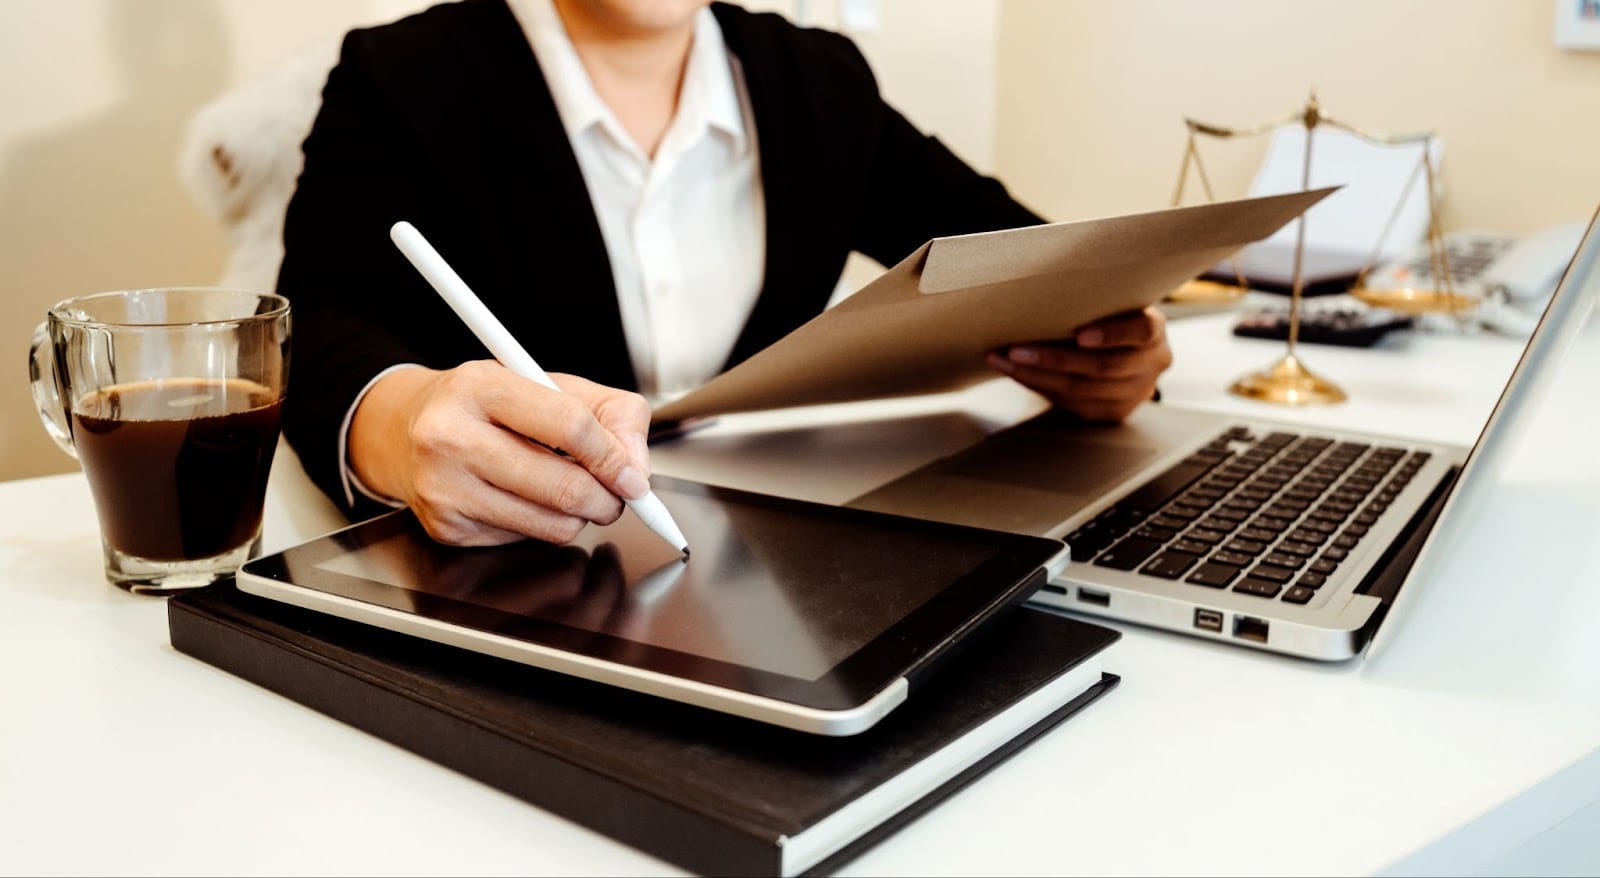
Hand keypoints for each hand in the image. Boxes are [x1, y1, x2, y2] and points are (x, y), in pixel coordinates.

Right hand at [348, 361, 652, 545]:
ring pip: (552, 524)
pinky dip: (542, 524)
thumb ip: (610, 415)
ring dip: (580, 516)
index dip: (614, 457)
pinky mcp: (447, 528)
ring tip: (570, 490)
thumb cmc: (487, 406)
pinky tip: (524, 498)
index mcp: (480, 387)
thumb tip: (636, 469)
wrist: (406, 429)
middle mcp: (451, 436)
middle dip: (609, 499)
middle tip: (615, 493)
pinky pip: (525, 540)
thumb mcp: (549, 385)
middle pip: (565, 487)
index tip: (633, 476)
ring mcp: (445, 488)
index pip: (571, 427)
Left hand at [986, 306, 1172, 421]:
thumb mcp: (1112, 302)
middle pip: (1103, 366)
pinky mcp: (1114, 412)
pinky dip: (1040, 387)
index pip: (1140, 330)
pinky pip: (1072, 404)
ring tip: (1005, 361)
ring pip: (1082, 390)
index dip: (1111, 334)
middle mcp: (1151, 364)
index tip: (1079, 334)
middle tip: (1016, 349)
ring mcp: (1136, 393)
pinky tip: (1017, 374)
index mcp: (1154, 331)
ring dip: (1036, 376)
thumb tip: (1039, 294)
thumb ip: (1093, 301)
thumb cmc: (1109, 315)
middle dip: (1054, 359)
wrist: (1127, 350)